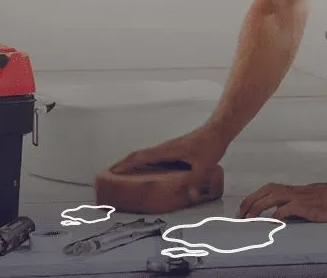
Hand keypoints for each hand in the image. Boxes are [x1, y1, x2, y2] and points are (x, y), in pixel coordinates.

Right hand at [109, 124, 228, 193]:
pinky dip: (143, 162)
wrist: (216, 130)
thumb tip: (190, 196)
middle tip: (110, 175)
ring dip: (132, 163)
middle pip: (138, 155)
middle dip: (123, 164)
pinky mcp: (172, 150)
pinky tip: (144, 172)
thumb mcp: (205, 165)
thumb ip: (196, 181)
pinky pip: (152, 157)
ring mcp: (167, 148)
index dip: (126, 164)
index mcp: (168, 150)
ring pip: (145, 155)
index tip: (113, 170)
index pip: (142, 157)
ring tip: (122, 175)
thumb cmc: (209, 144)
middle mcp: (164, 148)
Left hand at [236, 180, 326, 222]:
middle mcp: (296, 191)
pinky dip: (279, 213)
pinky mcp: (310, 206)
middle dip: (250, 202)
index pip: (268, 188)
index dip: (254, 197)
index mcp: (295, 189)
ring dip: (258, 207)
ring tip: (249, 218)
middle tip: (240, 215)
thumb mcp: (312, 199)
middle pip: (266, 191)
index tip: (244, 208)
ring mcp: (302, 197)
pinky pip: (290, 208)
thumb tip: (282, 213)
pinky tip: (272, 220)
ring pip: (274, 197)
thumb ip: (297, 203)